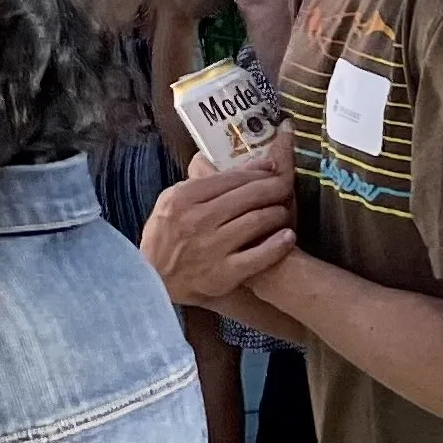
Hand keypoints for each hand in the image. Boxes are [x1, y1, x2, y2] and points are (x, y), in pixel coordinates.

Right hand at [142, 157, 298, 310]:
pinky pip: (260, 256)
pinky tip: (288, 237)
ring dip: (278, 213)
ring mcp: (212, 248)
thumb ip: (205, 180)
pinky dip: (278, 245)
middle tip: (285, 187)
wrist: (155, 279)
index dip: (257, 173)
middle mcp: (198, 220)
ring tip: (284, 212)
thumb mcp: (173, 201)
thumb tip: (245, 162)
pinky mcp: (224, 274)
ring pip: (257, 221)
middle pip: (248, 196)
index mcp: (183, 198)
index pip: (230, 178)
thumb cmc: (166, 236)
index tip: (271, 171)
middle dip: (274, 188)